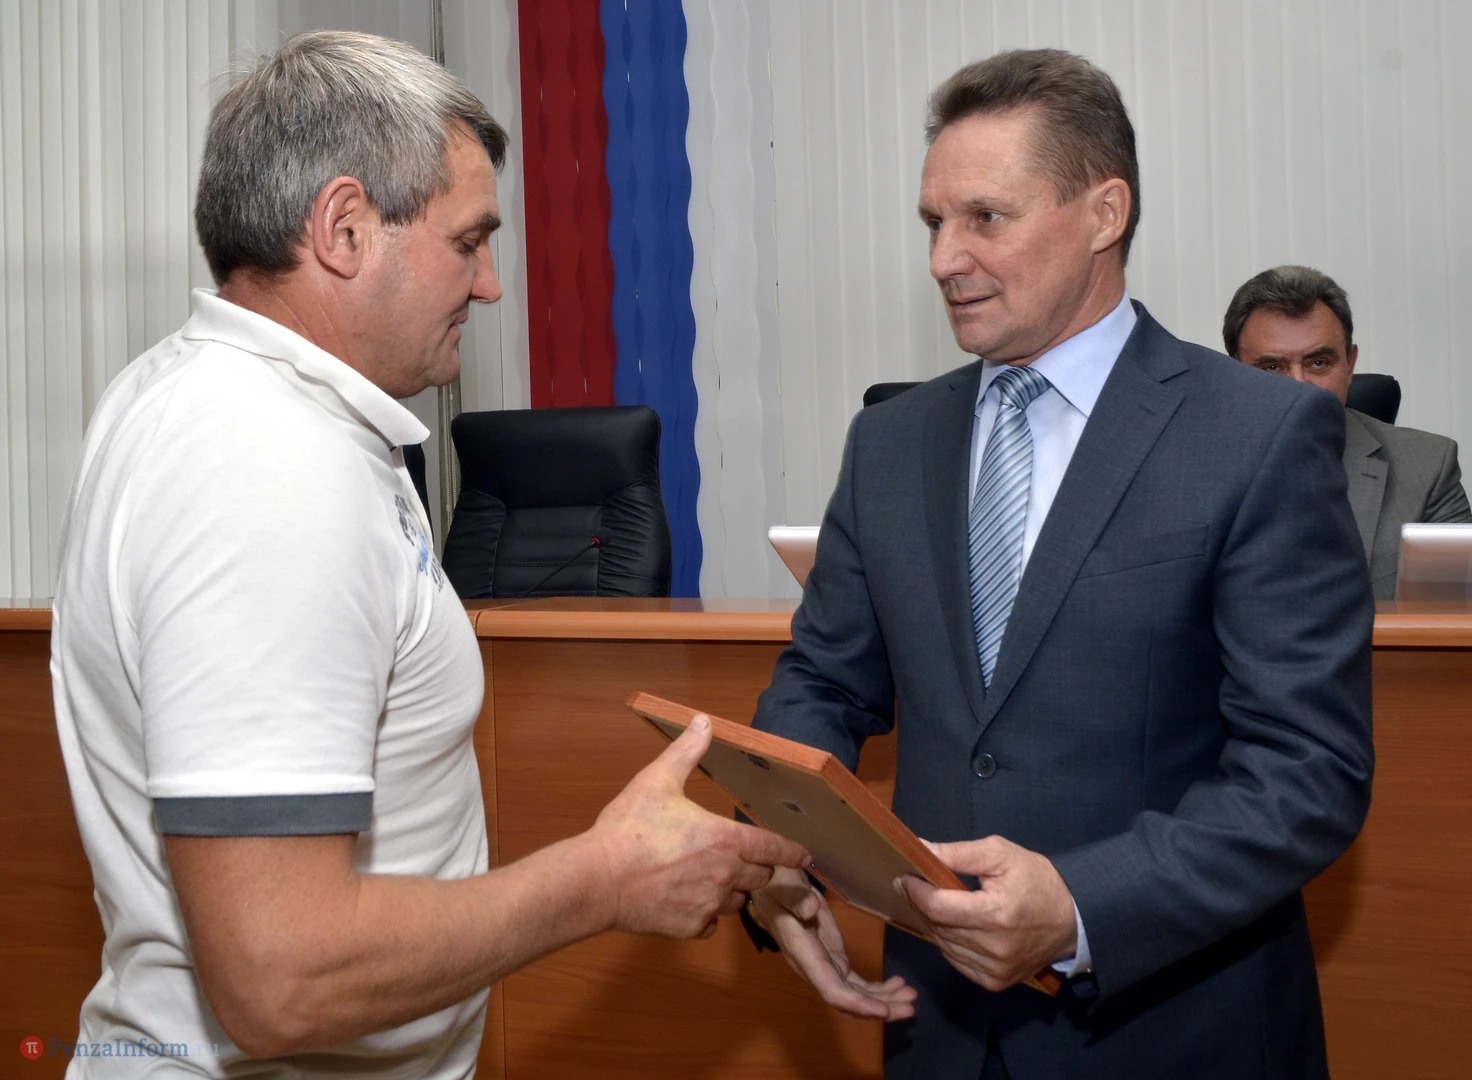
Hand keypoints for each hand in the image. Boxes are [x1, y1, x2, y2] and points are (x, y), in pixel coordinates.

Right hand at [590, 714, 809, 938]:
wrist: (597, 879)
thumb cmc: (629, 829)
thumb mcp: (657, 781)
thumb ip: (686, 752)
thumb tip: (704, 722)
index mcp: (724, 839)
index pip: (773, 847)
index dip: (792, 851)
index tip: (805, 855)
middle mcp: (725, 875)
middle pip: (762, 877)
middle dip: (761, 869)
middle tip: (754, 863)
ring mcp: (708, 904)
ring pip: (738, 902)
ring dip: (733, 890)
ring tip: (716, 879)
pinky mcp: (689, 927)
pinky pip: (711, 924)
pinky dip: (706, 914)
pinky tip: (690, 901)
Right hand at [749, 865, 916, 1020]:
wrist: (771, 886)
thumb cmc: (776, 883)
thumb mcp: (782, 884)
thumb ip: (795, 897)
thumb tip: (810, 910)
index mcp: (804, 954)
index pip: (831, 989)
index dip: (857, 1004)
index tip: (884, 1010)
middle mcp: (815, 968)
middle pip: (847, 1000)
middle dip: (879, 1008)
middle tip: (911, 1008)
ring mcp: (825, 966)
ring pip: (855, 995)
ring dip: (884, 1000)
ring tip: (911, 996)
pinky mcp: (833, 960)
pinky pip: (856, 983)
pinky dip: (878, 988)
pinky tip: (898, 983)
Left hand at [898, 835, 1075, 991]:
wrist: (1072, 921)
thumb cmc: (1037, 881)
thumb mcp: (1001, 854)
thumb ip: (958, 853)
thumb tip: (920, 849)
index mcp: (997, 913)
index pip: (938, 907)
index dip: (915, 891)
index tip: (904, 876)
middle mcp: (994, 947)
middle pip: (938, 926)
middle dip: (922, 903)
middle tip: (916, 885)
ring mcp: (994, 969)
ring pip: (943, 944)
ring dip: (934, 923)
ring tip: (939, 903)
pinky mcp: (994, 982)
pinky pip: (956, 960)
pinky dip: (950, 942)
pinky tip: (958, 925)